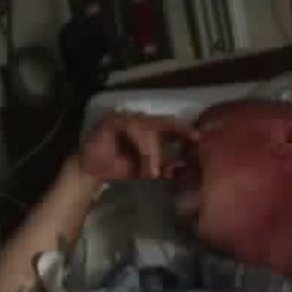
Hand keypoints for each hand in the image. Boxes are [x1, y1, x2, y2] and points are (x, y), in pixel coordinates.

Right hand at [72, 112, 196, 184]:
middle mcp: (142, 120)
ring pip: (149, 128)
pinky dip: (139, 145)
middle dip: (177, 134)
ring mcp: (128, 118)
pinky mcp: (114, 120)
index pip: (173, 126)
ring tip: (153, 173)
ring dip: (153, 152)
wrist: (91, 172)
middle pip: (164, 123)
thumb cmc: (119, 169)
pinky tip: (142, 161)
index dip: (186, 130)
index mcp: (152, 130)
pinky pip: (131, 127)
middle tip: (186, 148)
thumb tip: (182, 170)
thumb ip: (164, 168)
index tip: (200, 138)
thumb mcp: (147, 170)